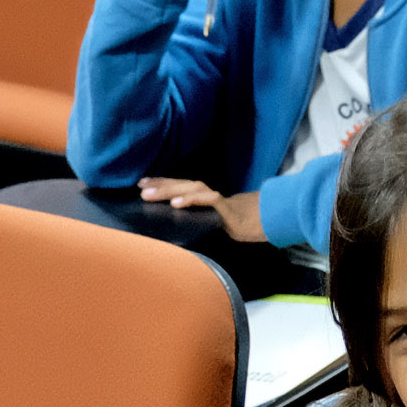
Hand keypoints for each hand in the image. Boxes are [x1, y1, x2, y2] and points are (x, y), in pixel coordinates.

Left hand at [137, 179, 267, 241]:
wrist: (265, 223)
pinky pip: (207, 200)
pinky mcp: (226, 208)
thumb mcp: (211, 221)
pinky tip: (176, 204)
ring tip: (151, 195)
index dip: (161, 183)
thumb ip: (196, 219)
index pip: (179, 186)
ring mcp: (216, 200)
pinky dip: (191, 200)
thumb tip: (174, 223)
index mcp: (203, 196)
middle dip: (160, 185)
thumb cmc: (237, 223)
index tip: (142, 183)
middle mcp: (208, 194)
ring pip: (191, 189)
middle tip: (141, 189)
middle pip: (181, 185)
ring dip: (170, 190)